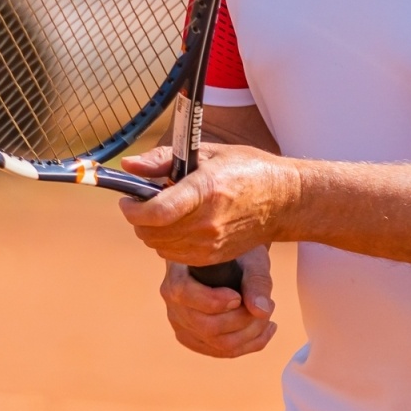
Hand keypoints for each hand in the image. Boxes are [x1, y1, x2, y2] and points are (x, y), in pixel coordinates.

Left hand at [118, 143, 299, 264]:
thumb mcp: (209, 153)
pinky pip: (174, 256)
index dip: (133, 209)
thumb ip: (164, 159)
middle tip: (142, 202)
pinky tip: (178, 225)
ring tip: (162, 212)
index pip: (157, 211)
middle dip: (138, 218)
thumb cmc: (247, 169)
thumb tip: (129, 166)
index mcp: (205, 190)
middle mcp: (207, 222)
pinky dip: (167, 242)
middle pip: (151, 232)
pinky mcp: (213, 257)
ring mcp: (210, 244)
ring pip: (159, 247)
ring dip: (152, 231)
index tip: (127, 199)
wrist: (283, 201)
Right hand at [156, 245, 276, 357]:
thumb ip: (256, 280)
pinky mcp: (195, 340)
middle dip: (244, 320)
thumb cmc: (237, 253)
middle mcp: (173, 305)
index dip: (215, 301)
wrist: (231, 260)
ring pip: (218, 345)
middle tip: (269, 304)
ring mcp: (182, 326)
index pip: (186, 296)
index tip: (239, 296)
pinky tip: (265, 330)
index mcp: (176, 276)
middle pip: (207, 327)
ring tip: (268, 315)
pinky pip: (221, 352)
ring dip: (251, 334)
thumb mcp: (250, 258)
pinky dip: (248, 345)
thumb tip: (261, 310)